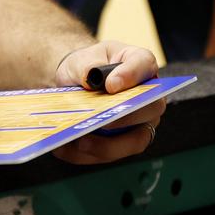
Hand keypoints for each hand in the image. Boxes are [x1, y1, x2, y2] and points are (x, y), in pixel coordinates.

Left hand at [52, 41, 164, 164]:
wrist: (74, 81)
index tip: (111, 85)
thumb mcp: (83, 59)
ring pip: (135, 141)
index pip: (145, 64)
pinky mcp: (122, 143)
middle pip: (150, 110)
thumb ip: (87, 65)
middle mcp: (148, 97)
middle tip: (101, 121)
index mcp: (140, 64)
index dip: (131, 76)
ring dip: (108, 146)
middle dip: (125, 118)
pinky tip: (65, 148)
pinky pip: (111, 155)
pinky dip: (87, 154)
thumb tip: (89, 77)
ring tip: (80, 142)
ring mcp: (139, 123)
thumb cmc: (86, 66)